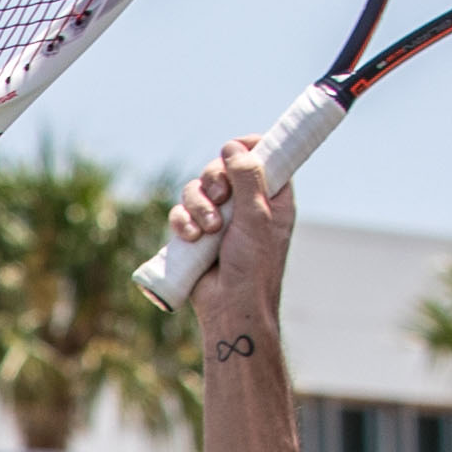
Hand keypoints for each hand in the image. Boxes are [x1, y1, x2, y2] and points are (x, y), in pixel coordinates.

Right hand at [173, 140, 293, 338]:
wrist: (230, 306)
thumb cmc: (254, 266)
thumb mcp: (258, 217)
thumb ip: (248, 178)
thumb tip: (234, 146)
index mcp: (270, 196)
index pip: (262, 155)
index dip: (247, 146)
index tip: (235, 148)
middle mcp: (244, 203)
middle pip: (221, 166)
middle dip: (214, 178)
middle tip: (221, 197)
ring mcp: (219, 218)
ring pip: (197, 188)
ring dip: (198, 205)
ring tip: (207, 230)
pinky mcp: (195, 233)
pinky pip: (180, 212)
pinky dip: (182, 221)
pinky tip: (191, 237)